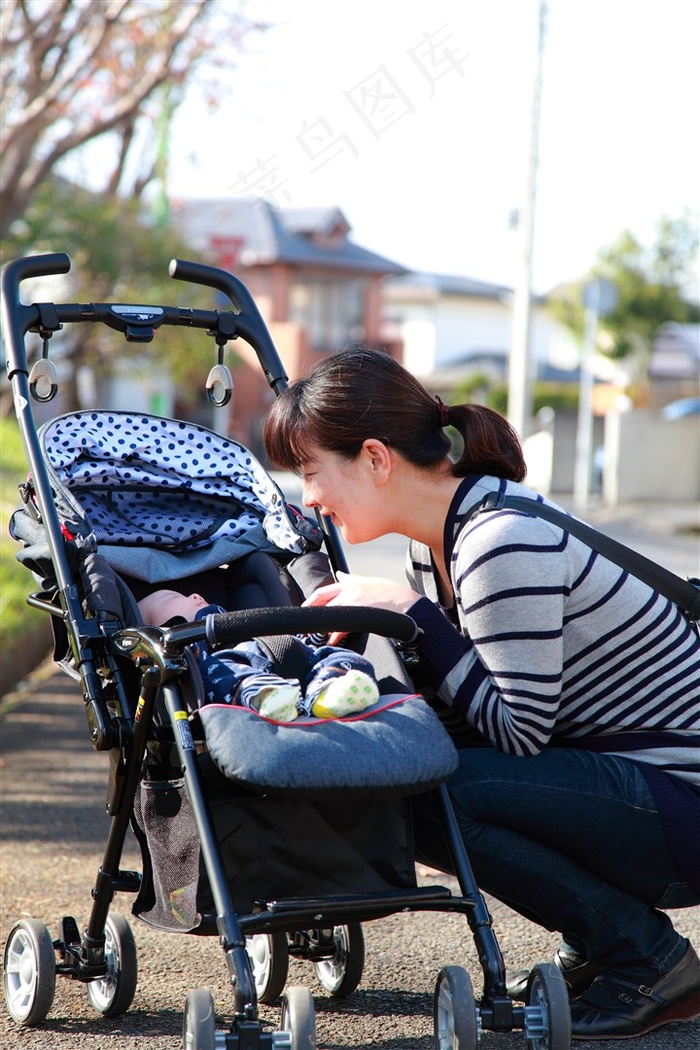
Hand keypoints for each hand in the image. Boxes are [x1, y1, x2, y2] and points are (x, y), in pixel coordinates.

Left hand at [303, 572, 420, 643]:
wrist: (405, 602)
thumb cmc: (390, 592)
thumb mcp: (370, 580)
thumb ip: (352, 578)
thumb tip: (340, 573)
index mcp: (350, 582)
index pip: (325, 590)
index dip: (312, 600)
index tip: (306, 609)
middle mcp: (348, 589)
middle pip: (321, 597)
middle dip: (309, 609)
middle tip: (304, 622)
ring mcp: (353, 600)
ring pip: (329, 612)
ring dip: (320, 625)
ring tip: (314, 636)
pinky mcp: (358, 612)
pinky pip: (341, 625)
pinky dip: (334, 635)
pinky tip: (330, 642)